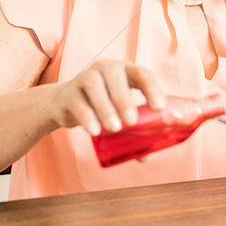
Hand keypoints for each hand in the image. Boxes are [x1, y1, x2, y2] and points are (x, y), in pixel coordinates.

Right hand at [49, 59, 165, 136]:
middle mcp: (106, 69)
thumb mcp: (119, 112)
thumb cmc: (102, 104)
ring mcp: (86, 77)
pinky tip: (94, 131)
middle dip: (124, 99)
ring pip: (95, 87)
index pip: (142, 74)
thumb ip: (132, 131)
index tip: (159, 107)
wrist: (66, 102)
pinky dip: (87, 117)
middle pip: (116, 77)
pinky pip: (78, 102)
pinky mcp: (69, 92)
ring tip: (114, 128)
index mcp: (125, 71)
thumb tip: (145, 157)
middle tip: (132, 122)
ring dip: (106, 108)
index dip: (152, 89)